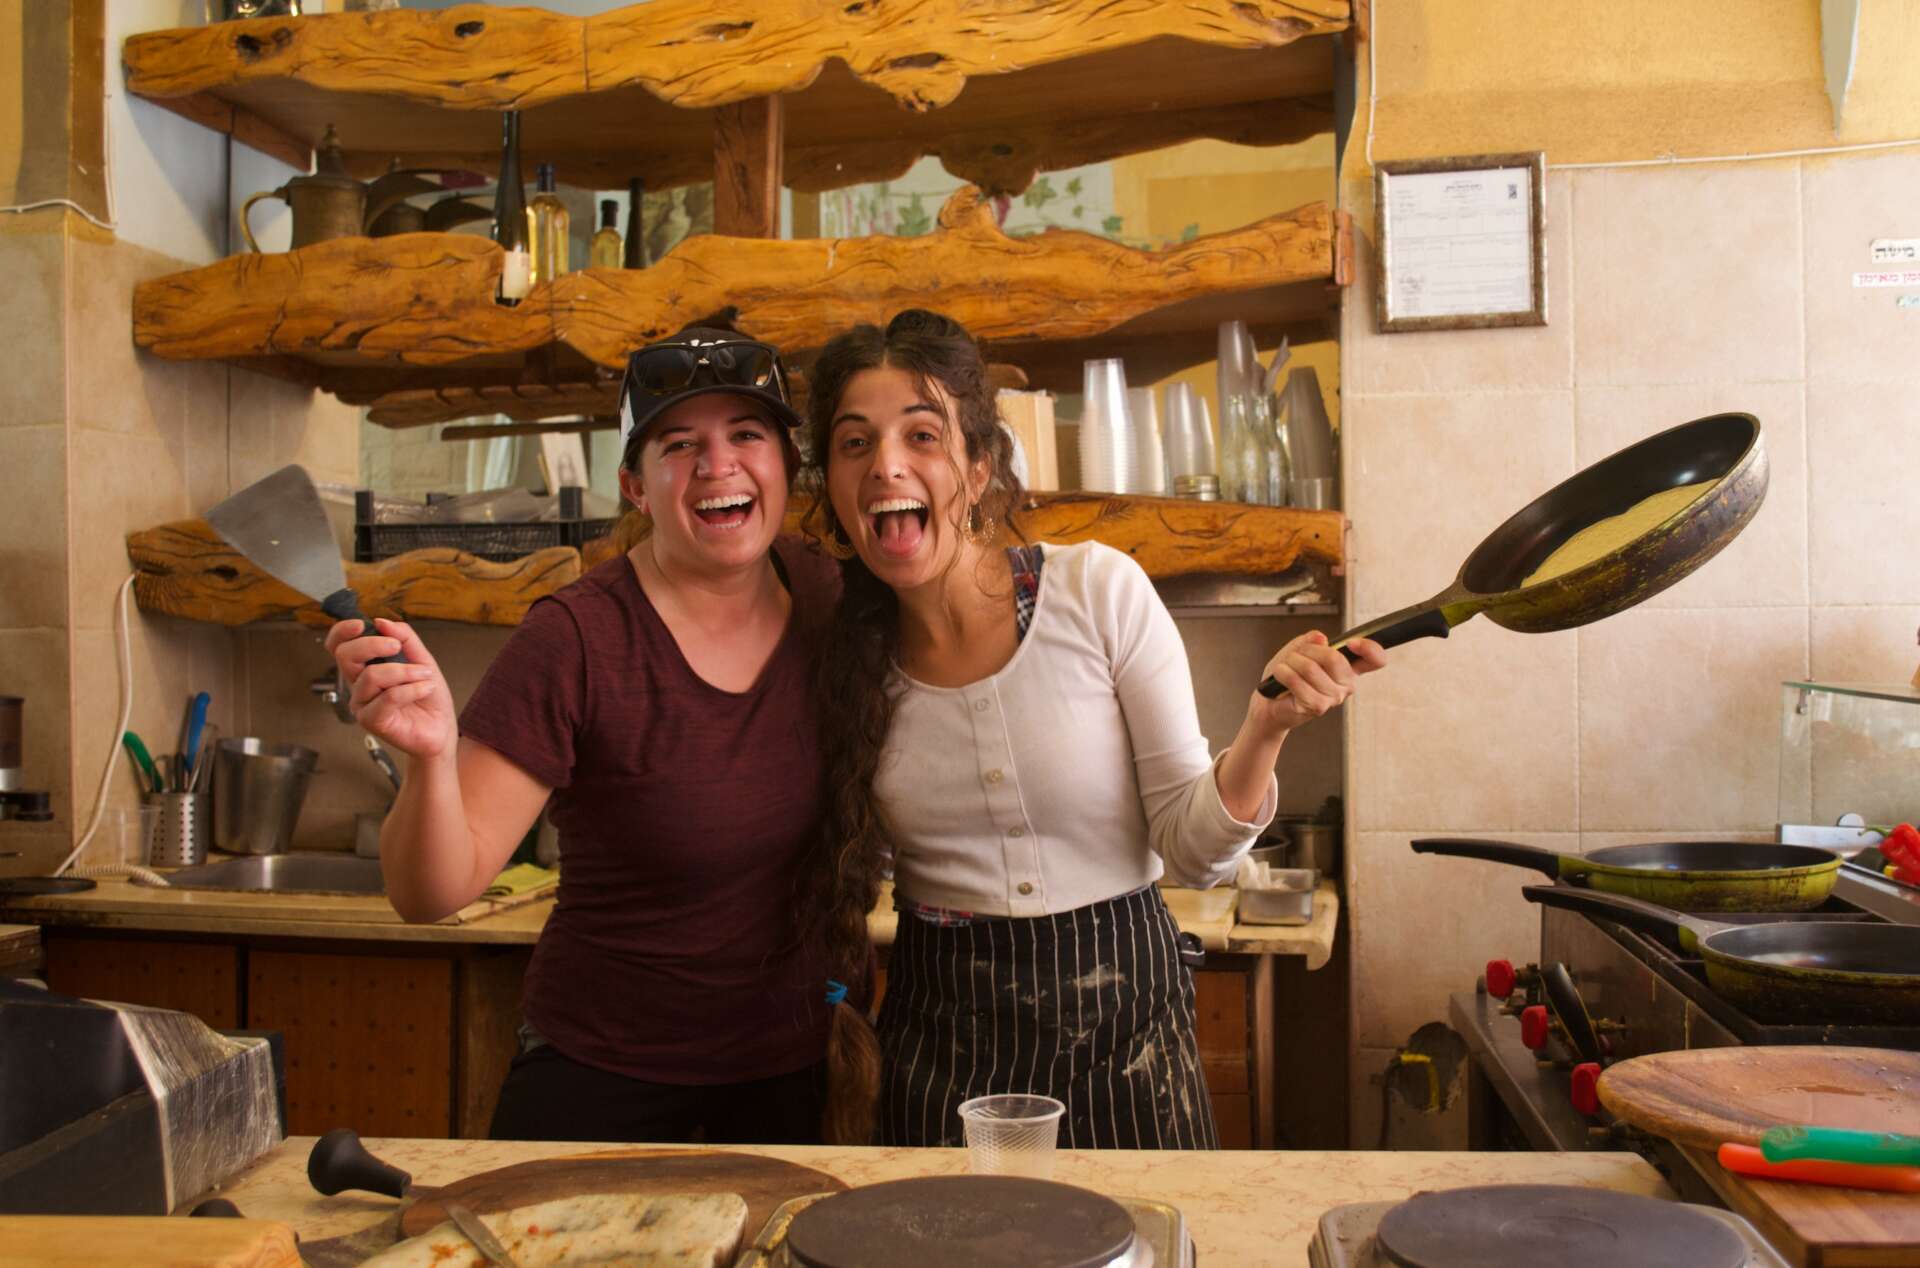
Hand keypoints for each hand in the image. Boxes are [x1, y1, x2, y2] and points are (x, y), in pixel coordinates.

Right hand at [323, 617, 455, 760]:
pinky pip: (388, 697)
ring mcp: (362, 704)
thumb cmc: (428, 696)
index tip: (362, 624)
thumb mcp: (422, 659)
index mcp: (364, 668)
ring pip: (371, 676)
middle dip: (372, 644)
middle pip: (345, 656)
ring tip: (425, 675)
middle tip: (396, 647)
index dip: (342, 631)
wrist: (441, 727)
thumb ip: (404, 639)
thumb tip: (382, 621)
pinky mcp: (371, 721)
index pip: (338, 646)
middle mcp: (358, 685)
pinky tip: (426, 689)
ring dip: (404, 671)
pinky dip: (412, 689)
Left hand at [1250, 631, 1385, 733]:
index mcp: (1348, 668)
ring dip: (1291, 661)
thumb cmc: (1287, 675)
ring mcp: (1333, 697)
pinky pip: (1297, 680)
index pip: (1375, 659)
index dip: (1370, 648)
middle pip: (1335, 658)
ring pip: (1311, 668)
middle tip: (1297, 654)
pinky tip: (1280, 675)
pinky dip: (1283, 672)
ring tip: (1285, 667)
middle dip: (1308, 650)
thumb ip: (1311, 641)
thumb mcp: (1299, 649)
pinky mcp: (1317, 706)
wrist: (1270, 702)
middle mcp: (1346, 684)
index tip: (1352, 642)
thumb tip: (1321, 638)